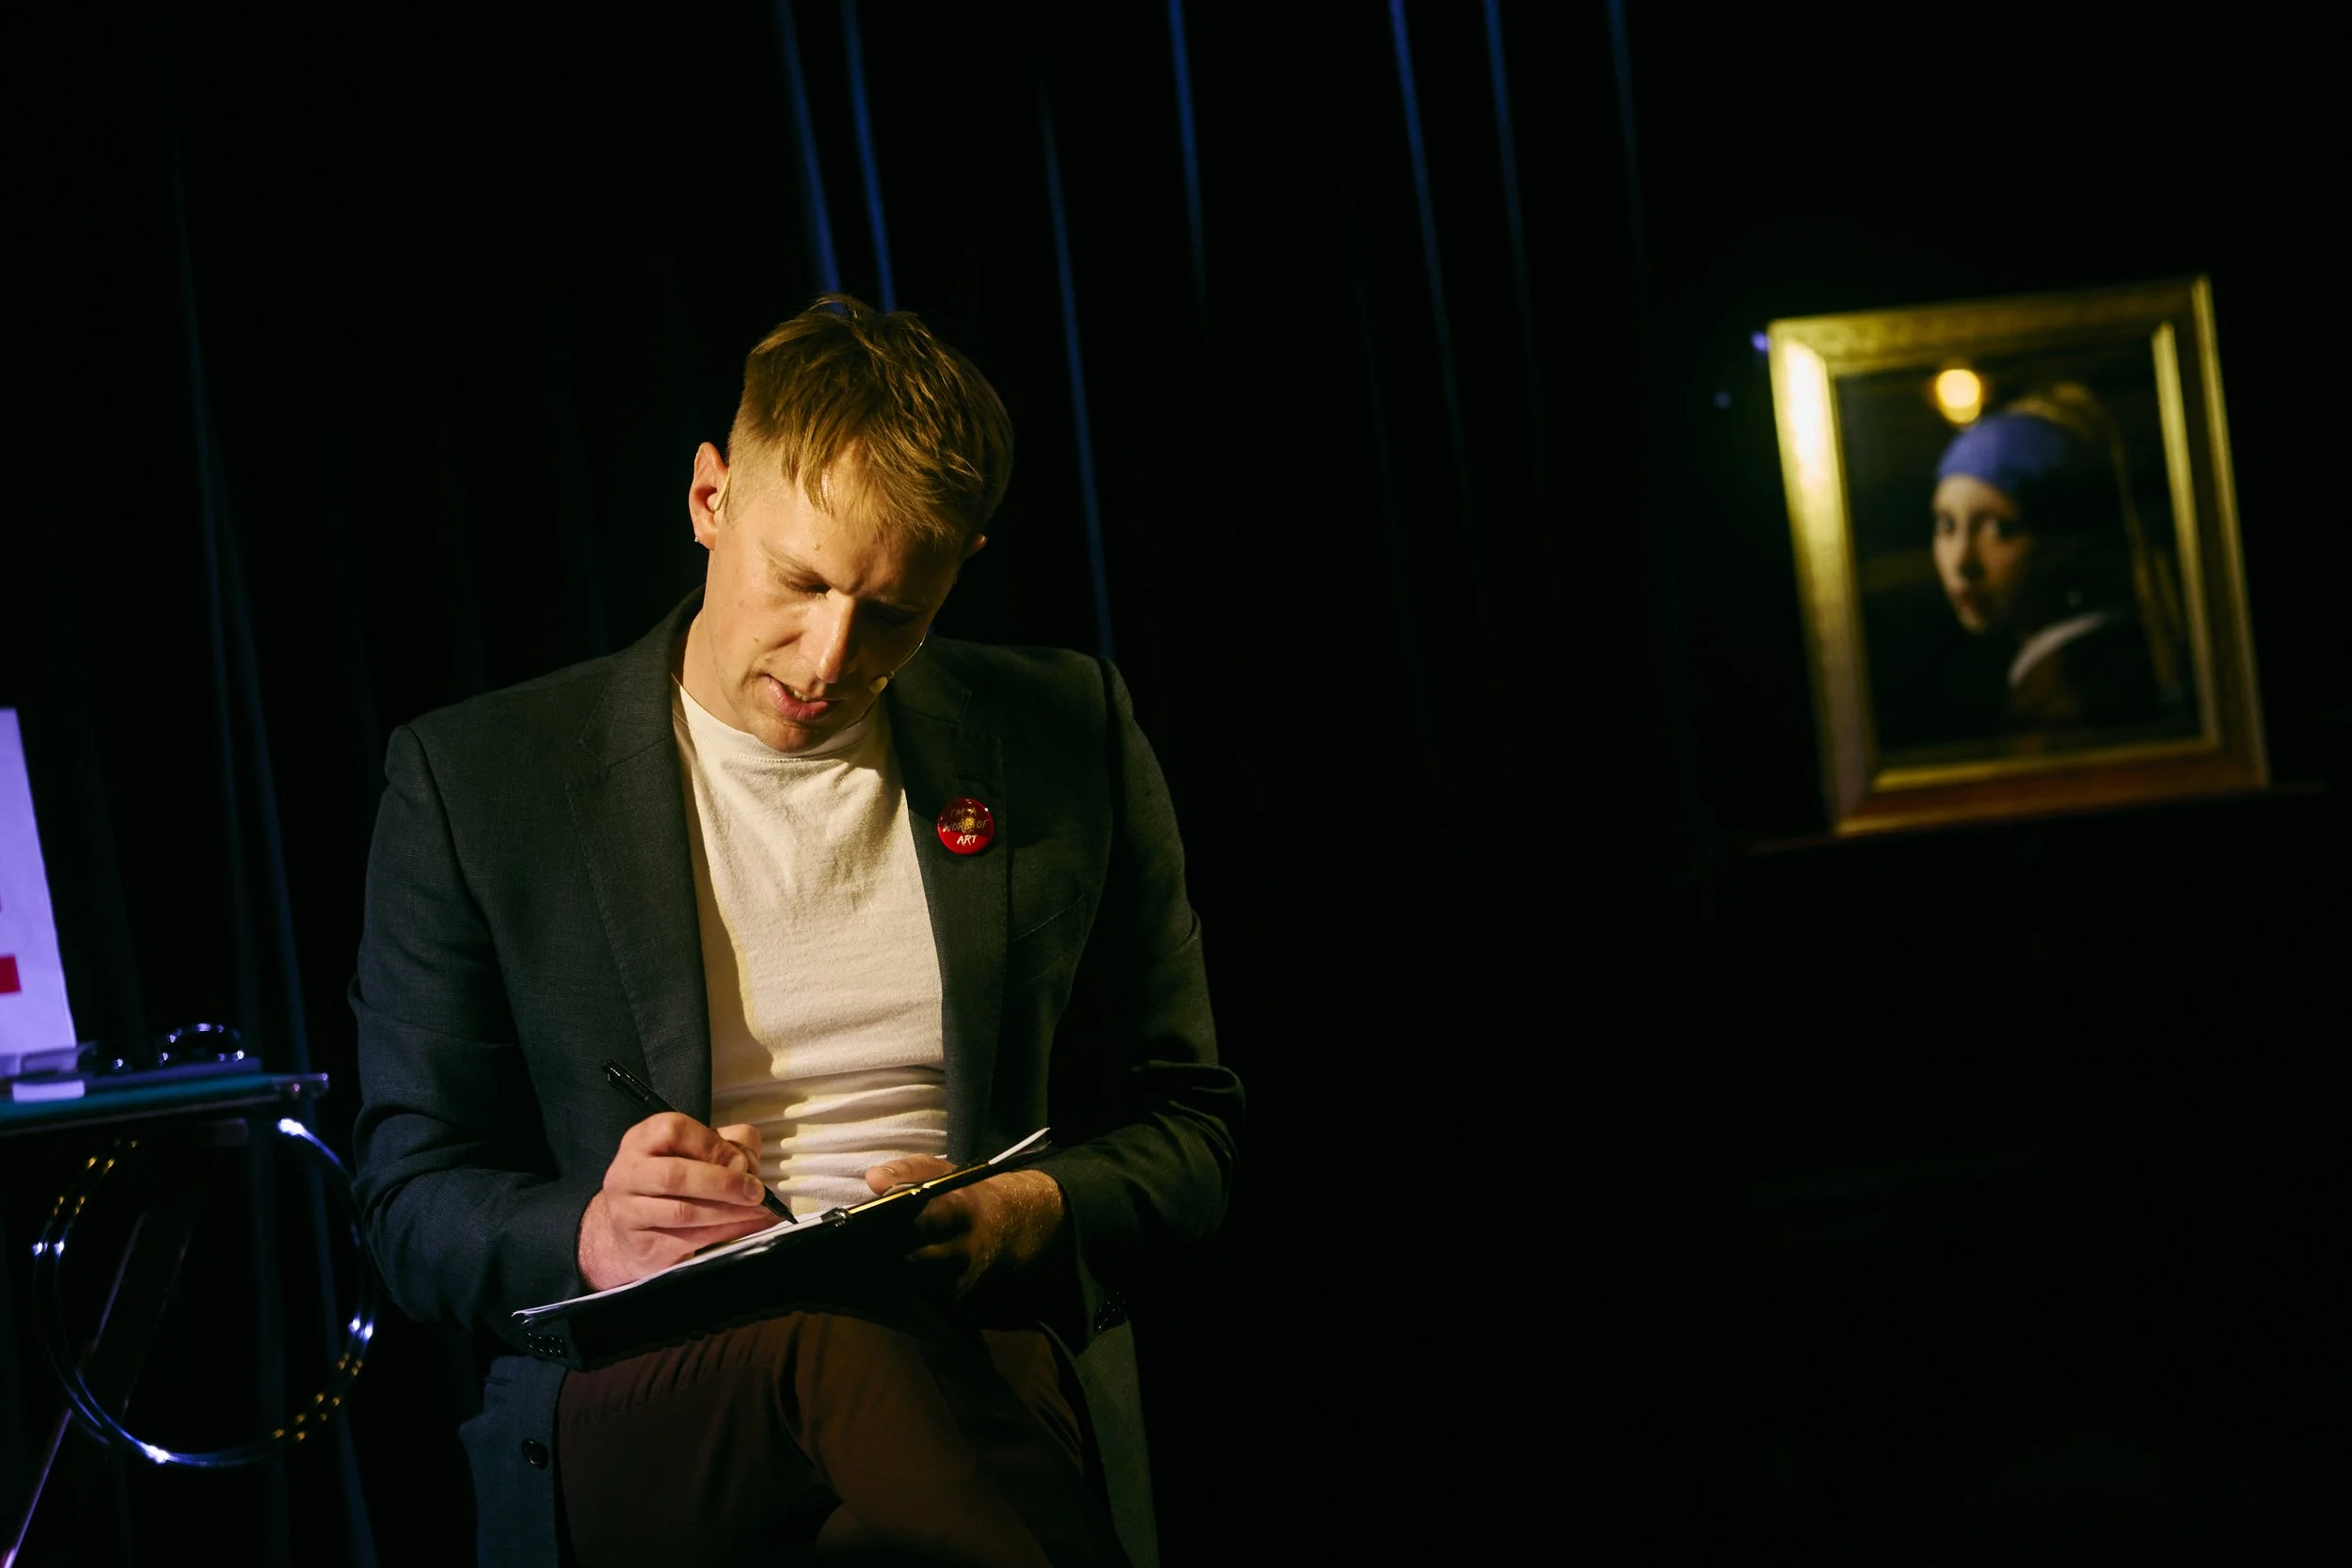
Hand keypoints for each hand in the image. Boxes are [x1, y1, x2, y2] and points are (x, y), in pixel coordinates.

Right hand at [578, 1114, 774, 1290]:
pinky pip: (689, 1240)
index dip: (712, 1145)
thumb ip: (727, 1146)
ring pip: (683, 1212)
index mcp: (642, 1139)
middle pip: (675, 1175)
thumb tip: (747, 1167)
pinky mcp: (643, 1246)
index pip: (673, 1131)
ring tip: (759, 1211)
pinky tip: (749, 1226)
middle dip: (723, 1183)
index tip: (741, 1162)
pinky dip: (726, 1232)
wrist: (632, 1234)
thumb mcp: (696, 1152)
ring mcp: (629, 1212)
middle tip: (756, 1192)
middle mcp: (628, 1173)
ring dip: (729, 1212)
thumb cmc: (673, 1184)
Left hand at [862, 1156, 1066, 1297]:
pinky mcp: (953, 1295)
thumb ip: (906, 1170)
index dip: (891, 1226)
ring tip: (861, 1265)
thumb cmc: (962, 1194)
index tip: (862, 1225)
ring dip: (889, 1275)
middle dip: (885, 1255)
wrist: (1005, 1223)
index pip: (922, 1222)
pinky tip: (879, 1280)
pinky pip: (921, 1297)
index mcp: (959, 1210)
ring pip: (915, 1282)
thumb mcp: (939, 1171)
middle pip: (915, 1259)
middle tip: (853, 1250)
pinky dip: (900, 1289)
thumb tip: (873, 1179)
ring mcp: (959, 1276)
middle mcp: (962, 1247)